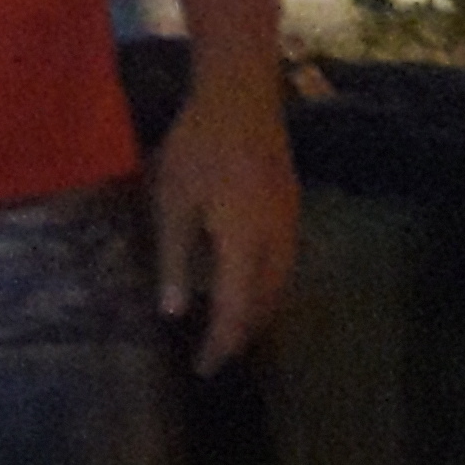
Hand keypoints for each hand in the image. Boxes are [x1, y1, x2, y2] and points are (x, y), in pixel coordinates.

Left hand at [151, 77, 300, 374]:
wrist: (241, 94)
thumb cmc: (198, 146)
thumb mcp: (173, 202)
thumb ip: (174, 259)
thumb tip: (173, 312)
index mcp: (244, 244)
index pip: (236, 312)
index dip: (221, 345)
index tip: (204, 369)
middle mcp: (276, 242)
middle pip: (265, 305)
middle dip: (242, 335)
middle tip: (215, 354)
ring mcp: (290, 224)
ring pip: (280, 286)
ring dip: (257, 312)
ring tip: (230, 327)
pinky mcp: (291, 207)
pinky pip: (285, 264)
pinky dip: (267, 286)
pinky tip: (247, 283)